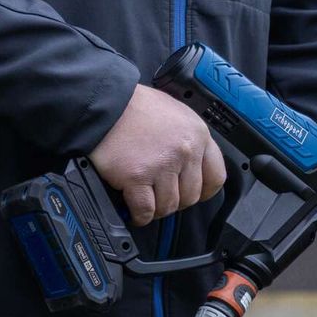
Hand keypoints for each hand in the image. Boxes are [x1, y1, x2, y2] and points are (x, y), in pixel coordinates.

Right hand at [89, 83, 225, 226]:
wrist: (101, 101)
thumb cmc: (133, 106)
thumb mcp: (174, 113)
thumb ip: (187, 140)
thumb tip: (191, 168)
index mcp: (197, 134)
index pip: (216, 177)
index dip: (205, 191)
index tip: (195, 195)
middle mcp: (185, 150)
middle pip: (191, 196)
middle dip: (176, 201)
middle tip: (161, 196)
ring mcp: (162, 164)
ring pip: (169, 206)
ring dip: (157, 209)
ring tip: (146, 201)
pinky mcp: (137, 176)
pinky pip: (145, 209)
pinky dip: (140, 215)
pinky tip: (134, 210)